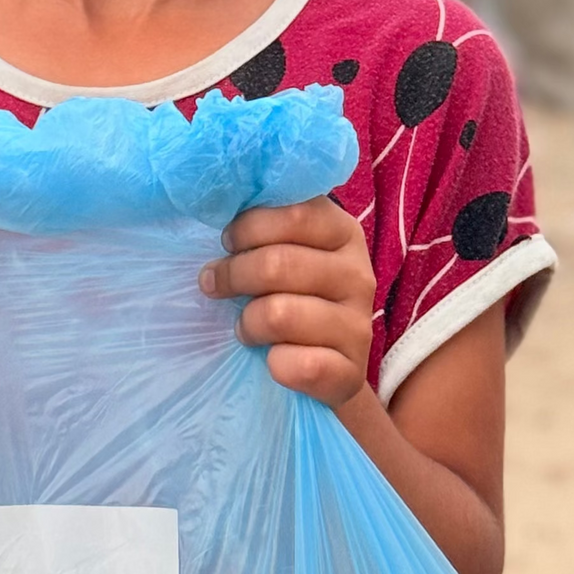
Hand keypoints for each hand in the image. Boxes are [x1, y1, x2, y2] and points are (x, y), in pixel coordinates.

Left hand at [199, 194, 374, 409]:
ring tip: (244, 325)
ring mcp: (359, 325)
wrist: (327, 367)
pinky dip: (275, 364)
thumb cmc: (290, 294)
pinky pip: (299, 365)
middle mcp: (358, 274)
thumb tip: (216, 200)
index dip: (249, 227)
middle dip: (233, 274)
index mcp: (342, 232)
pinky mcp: (352, 372)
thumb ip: (263, 224)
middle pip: (278, 264)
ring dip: (248, 322)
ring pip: (280, 314)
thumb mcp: (284, 249)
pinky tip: (272, 360)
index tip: (228, 241)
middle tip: (215, 284)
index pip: (296, 214)